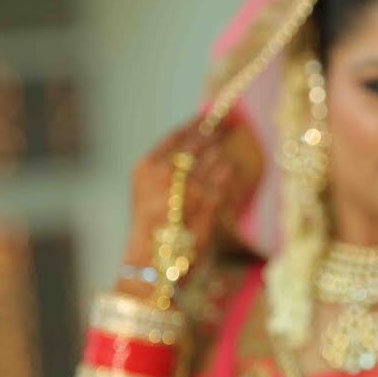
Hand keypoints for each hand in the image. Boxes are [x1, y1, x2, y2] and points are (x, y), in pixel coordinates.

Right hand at [119, 112, 262, 295]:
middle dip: (216, 131)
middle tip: (229, 124)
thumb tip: (199, 136)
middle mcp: (166, 173)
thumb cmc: (152, 227)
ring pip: (217, 156)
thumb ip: (167, 163)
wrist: (153, 263)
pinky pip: (227, 177)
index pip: (178, 134)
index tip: (210, 113)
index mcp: (147, 167)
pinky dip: (230, 174)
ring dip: (223, 155)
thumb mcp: (148, 189)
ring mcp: (189, 187)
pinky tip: (229, 172)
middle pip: (201, 140)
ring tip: (224, 155)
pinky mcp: (209, 203)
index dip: (197, 123)